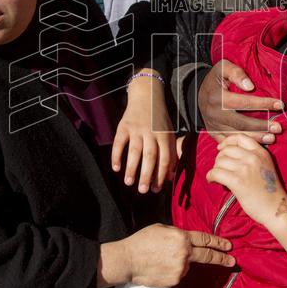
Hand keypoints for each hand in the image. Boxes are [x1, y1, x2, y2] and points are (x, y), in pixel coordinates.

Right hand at [100, 224, 234, 287]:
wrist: (128, 260)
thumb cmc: (142, 241)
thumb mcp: (161, 229)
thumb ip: (177, 234)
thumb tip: (186, 240)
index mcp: (182, 237)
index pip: (205, 239)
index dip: (218, 242)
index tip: (228, 245)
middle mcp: (184, 253)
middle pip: (207, 256)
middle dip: (221, 258)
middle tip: (231, 261)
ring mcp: (180, 269)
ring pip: (187, 266)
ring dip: (180, 263)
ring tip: (161, 260)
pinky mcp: (175, 281)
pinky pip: (178, 275)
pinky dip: (172, 271)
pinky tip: (159, 267)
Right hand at [112, 71, 176, 193]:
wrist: (146, 95)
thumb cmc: (159, 119)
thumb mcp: (169, 133)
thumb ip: (171, 153)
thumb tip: (169, 177)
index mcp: (165, 136)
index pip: (164, 158)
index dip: (160, 175)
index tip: (156, 190)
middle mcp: (151, 132)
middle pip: (150, 156)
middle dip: (146, 175)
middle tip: (143, 191)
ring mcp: (137, 128)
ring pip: (134, 151)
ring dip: (131, 168)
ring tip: (128, 183)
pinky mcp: (124, 125)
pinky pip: (119, 142)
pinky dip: (116, 155)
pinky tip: (115, 168)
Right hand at [198, 59, 282, 144]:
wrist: (197, 92)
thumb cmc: (216, 78)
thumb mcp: (223, 67)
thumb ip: (236, 73)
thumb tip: (250, 86)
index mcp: (217, 97)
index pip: (243, 102)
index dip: (262, 104)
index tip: (280, 105)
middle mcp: (214, 114)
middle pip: (241, 123)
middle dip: (261, 126)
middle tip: (278, 128)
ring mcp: (213, 125)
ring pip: (236, 135)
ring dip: (255, 138)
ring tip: (272, 138)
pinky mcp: (213, 133)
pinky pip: (229, 142)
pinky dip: (243, 144)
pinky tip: (257, 144)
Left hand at [207, 135, 286, 226]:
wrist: (276, 208)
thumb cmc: (269, 191)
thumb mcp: (265, 166)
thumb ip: (252, 156)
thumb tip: (228, 151)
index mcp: (261, 152)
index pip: (240, 137)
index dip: (227, 141)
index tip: (221, 148)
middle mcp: (253, 158)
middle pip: (226, 149)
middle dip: (220, 158)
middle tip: (221, 169)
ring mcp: (245, 169)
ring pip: (219, 161)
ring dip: (216, 169)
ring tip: (219, 178)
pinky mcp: (238, 181)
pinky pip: (215, 173)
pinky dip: (210, 177)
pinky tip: (213, 181)